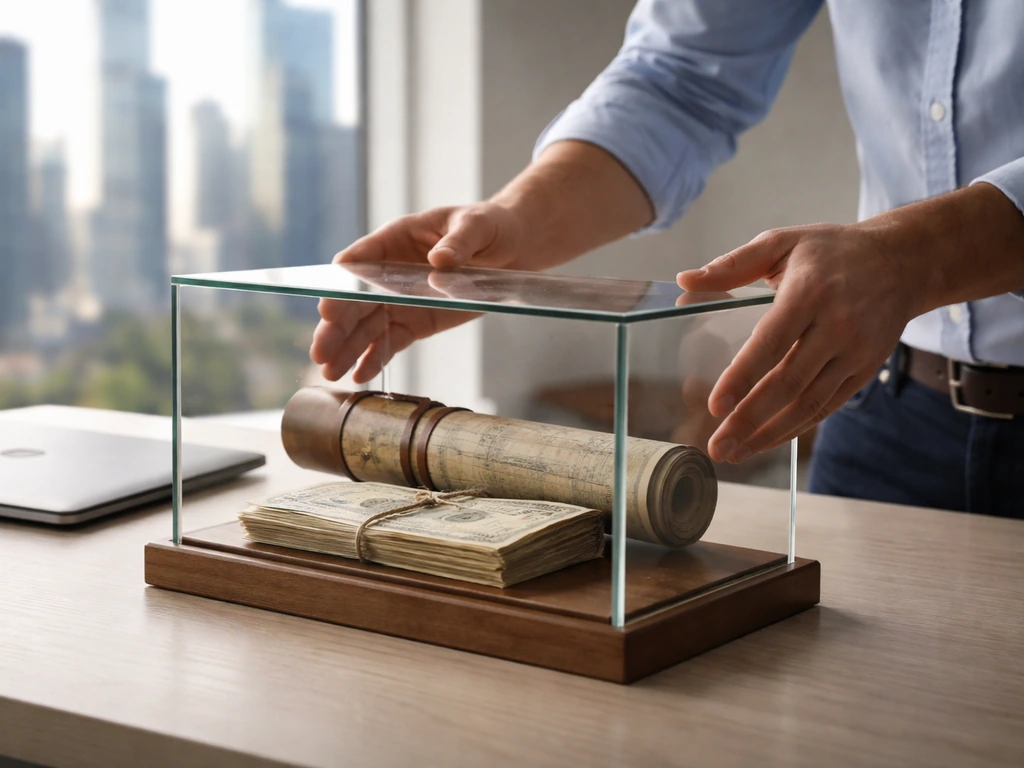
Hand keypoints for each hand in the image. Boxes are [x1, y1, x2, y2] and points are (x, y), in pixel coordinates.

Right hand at [311, 203, 524, 382]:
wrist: (510, 248)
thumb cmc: (487, 226)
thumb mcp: (476, 226)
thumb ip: (459, 242)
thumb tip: (440, 260)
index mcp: (394, 238)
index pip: (358, 260)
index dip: (341, 284)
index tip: (328, 306)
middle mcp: (388, 272)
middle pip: (354, 300)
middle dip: (335, 327)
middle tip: (319, 351)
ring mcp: (399, 299)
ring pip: (365, 326)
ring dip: (347, 349)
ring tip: (329, 371)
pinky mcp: (415, 322)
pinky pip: (390, 342)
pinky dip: (374, 358)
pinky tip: (358, 375)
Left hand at [677, 223, 919, 462]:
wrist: (902, 262)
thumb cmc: (831, 251)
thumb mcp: (782, 243)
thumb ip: (732, 265)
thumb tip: (684, 280)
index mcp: (810, 292)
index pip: (771, 342)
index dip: (742, 377)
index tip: (715, 405)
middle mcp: (836, 326)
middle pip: (789, 382)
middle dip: (749, 419)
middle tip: (717, 447)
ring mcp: (854, 352)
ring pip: (808, 403)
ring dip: (769, 433)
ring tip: (734, 453)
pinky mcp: (863, 370)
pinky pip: (826, 406)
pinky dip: (794, 427)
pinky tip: (765, 440)